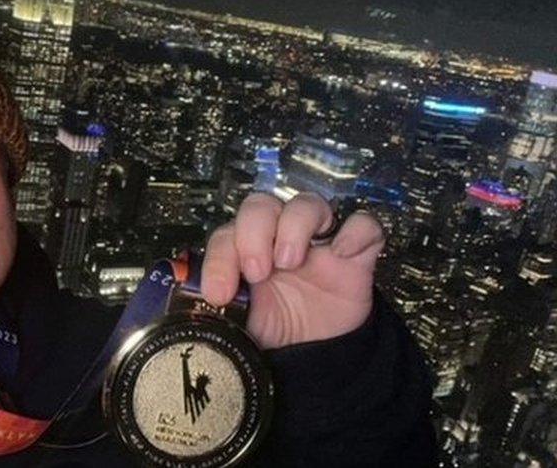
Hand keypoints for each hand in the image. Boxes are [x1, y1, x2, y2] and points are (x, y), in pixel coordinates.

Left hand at [200, 192, 383, 349]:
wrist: (317, 353)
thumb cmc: (274, 329)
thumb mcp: (240, 321)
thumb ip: (219, 306)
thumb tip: (193, 298)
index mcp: (245, 252)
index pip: (226, 233)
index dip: (220, 259)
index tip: (220, 293)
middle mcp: (278, 238)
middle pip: (261, 204)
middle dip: (254, 232)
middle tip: (258, 271)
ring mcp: (317, 243)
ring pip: (308, 203)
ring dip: (294, 226)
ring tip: (290, 262)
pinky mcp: (355, 255)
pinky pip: (363, 225)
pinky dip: (354, 231)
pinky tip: (341, 253)